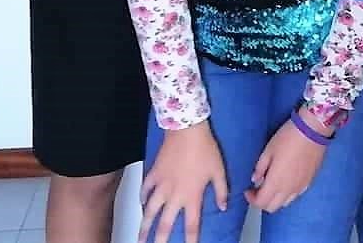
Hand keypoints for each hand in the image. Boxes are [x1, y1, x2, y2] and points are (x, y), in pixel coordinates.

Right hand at [140, 121, 228, 242]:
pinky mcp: (154, 173)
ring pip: (150, 211)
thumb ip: (221, 191)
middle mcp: (174, 195)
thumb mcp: (218, 171)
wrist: (187, 130)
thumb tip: (223, 207)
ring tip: (140, 237)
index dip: (190, 239)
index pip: (191, 225)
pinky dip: (142, 197)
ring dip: (144, 226)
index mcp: (192, 196)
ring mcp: (161, 185)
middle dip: (160, 240)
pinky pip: (145, 189)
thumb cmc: (205, 149)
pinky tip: (141, 203)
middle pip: (165, 223)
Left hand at [246, 112, 327, 212]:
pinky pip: (295, 195)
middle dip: (262, 201)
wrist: (312, 131)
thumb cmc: (287, 138)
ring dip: (275, 198)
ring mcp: (300, 188)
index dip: (251, 199)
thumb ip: (260, 168)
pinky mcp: (309, 183)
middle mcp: (288, 190)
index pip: (261, 203)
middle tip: (258, 188)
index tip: (248, 189)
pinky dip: (287, 194)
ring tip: (272, 184)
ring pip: (284, 203)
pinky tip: (285, 180)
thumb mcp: (268, 150)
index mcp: (276, 183)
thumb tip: (255, 180)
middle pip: (272, 207)